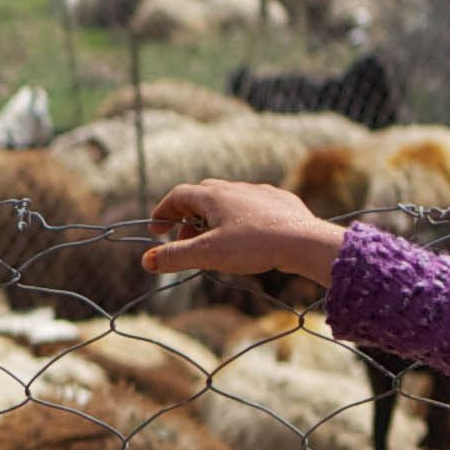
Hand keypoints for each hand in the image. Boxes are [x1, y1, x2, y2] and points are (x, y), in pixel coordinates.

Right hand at [143, 180, 348, 284]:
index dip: (163, 212)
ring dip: (214, 218)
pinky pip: (253, 205)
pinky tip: (247, 236)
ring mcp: (259, 192)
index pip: (178, 196)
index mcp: (213, 196)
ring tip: (215, 242)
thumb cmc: (254, 245)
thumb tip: (147, 261)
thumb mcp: (208, 254)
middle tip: (184, 240)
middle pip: (201, 195)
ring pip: (228, 199)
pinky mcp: (281, 202)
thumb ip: (176, 256)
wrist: (303, 240)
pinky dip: (240, 218)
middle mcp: (235, 188)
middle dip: (187, 216)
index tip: (156, 230)